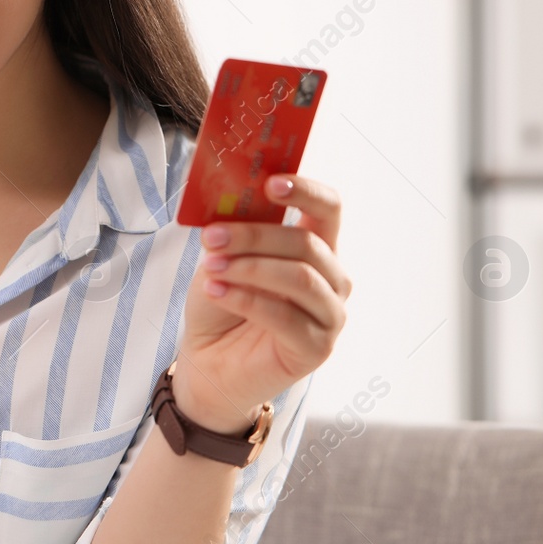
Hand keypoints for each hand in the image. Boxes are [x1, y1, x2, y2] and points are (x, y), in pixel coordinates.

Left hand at [172, 174, 349, 434]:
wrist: (209, 360)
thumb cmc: (222, 299)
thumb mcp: (223, 255)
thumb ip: (235, 229)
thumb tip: (227, 203)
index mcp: (317, 247)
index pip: (328, 208)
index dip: (306, 191)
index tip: (271, 183)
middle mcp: (333, 279)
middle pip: (306, 243)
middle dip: (254, 235)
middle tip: (212, 236)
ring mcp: (330, 315)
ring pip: (299, 278)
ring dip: (249, 267)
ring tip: (211, 267)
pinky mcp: (317, 348)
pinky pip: (285, 316)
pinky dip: (246, 298)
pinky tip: (217, 290)